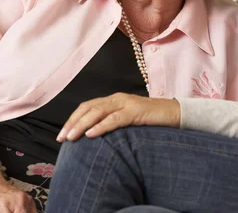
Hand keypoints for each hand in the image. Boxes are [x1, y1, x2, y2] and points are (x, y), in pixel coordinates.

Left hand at [57, 93, 180, 141]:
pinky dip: (101, 126)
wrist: (175, 113)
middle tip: (62, 138)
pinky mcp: (136, 111)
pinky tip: (91, 134)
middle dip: (73, 123)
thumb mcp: (128, 121)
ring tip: (71, 137)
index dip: (73, 119)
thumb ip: (113, 123)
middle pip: (88, 108)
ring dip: (82, 125)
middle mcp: (117, 98)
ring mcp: (127, 103)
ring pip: (98, 112)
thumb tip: (93, 137)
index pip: (87, 106)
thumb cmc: (151, 120)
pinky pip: (115, 119)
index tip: (62, 134)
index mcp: (114, 100)